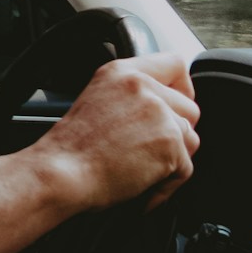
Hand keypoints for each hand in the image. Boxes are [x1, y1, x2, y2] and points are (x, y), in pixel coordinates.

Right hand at [25, 54, 199, 212]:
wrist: (61, 173)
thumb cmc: (71, 150)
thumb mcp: (97, 101)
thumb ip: (131, 97)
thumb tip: (164, 111)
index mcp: (121, 72)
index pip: (175, 64)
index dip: (182, 89)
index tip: (173, 108)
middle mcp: (142, 86)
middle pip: (189, 108)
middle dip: (176, 134)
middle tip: (149, 152)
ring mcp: (159, 112)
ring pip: (190, 139)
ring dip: (172, 161)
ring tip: (141, 172)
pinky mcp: (170, 141)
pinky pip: (186, 168)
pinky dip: (167, 185)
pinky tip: (142, 188)